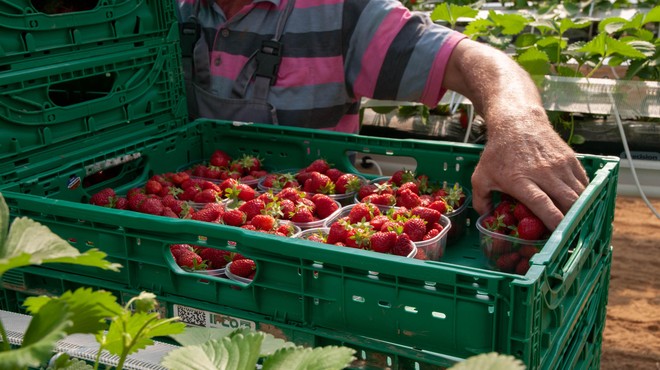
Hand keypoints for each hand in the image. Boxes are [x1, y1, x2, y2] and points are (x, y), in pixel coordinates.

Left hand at [470, 113, 589, 229]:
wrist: (517, 122)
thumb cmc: (497, 152)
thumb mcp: (480, 176)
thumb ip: (481, 200)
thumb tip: (486, 220)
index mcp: (521, 180)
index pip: (543, 205)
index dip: (554, 223)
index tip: (558, 236)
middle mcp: (544, 173)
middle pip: (568, 202)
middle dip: (572, 221)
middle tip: (569, 234)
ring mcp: (560, 165)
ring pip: (580, 193)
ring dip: (580, 210)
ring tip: (575, 222)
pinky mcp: (571, 159)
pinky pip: (583, 182)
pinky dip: (584, 196)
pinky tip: (577, 204)